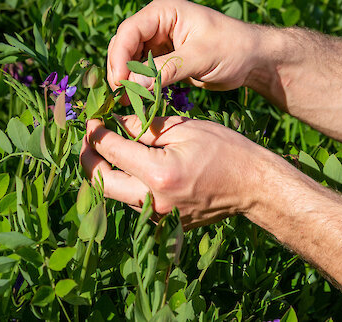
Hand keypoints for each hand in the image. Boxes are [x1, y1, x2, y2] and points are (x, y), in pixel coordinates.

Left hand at [79, 115, 271, 227]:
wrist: (252, 185)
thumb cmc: (225, 150)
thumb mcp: (186, 128)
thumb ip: (146, 126)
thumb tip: (116, 121)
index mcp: (158, 174)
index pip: (112, 151)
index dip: (96, 133)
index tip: (92, 119)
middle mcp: (153, 201)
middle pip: (101, 182)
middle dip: (89, 157)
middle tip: (90, 137)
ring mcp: (159, 217)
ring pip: (116, 194)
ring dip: (107, 171)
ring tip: (110, 147)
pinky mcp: (165, 222)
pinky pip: (134, 202)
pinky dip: (127, 182)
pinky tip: (133, 164)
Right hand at [107, 0, 258, 91]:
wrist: (254, 59)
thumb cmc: (233, 48)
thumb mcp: (200, 57)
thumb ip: (165, 69)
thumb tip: (130, 85)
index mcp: (165, 10)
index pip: (129, 31)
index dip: (119, 57)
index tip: (120, 83)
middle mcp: (158, 22)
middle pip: (124, 45)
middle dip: (121, 70)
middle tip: (122, 98)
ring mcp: (160, 40)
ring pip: (129, 60)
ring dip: (128, 80)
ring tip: (130, 102)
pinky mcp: (164, 57)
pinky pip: (142, 70)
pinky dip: (139, 84)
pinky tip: (140, 99)